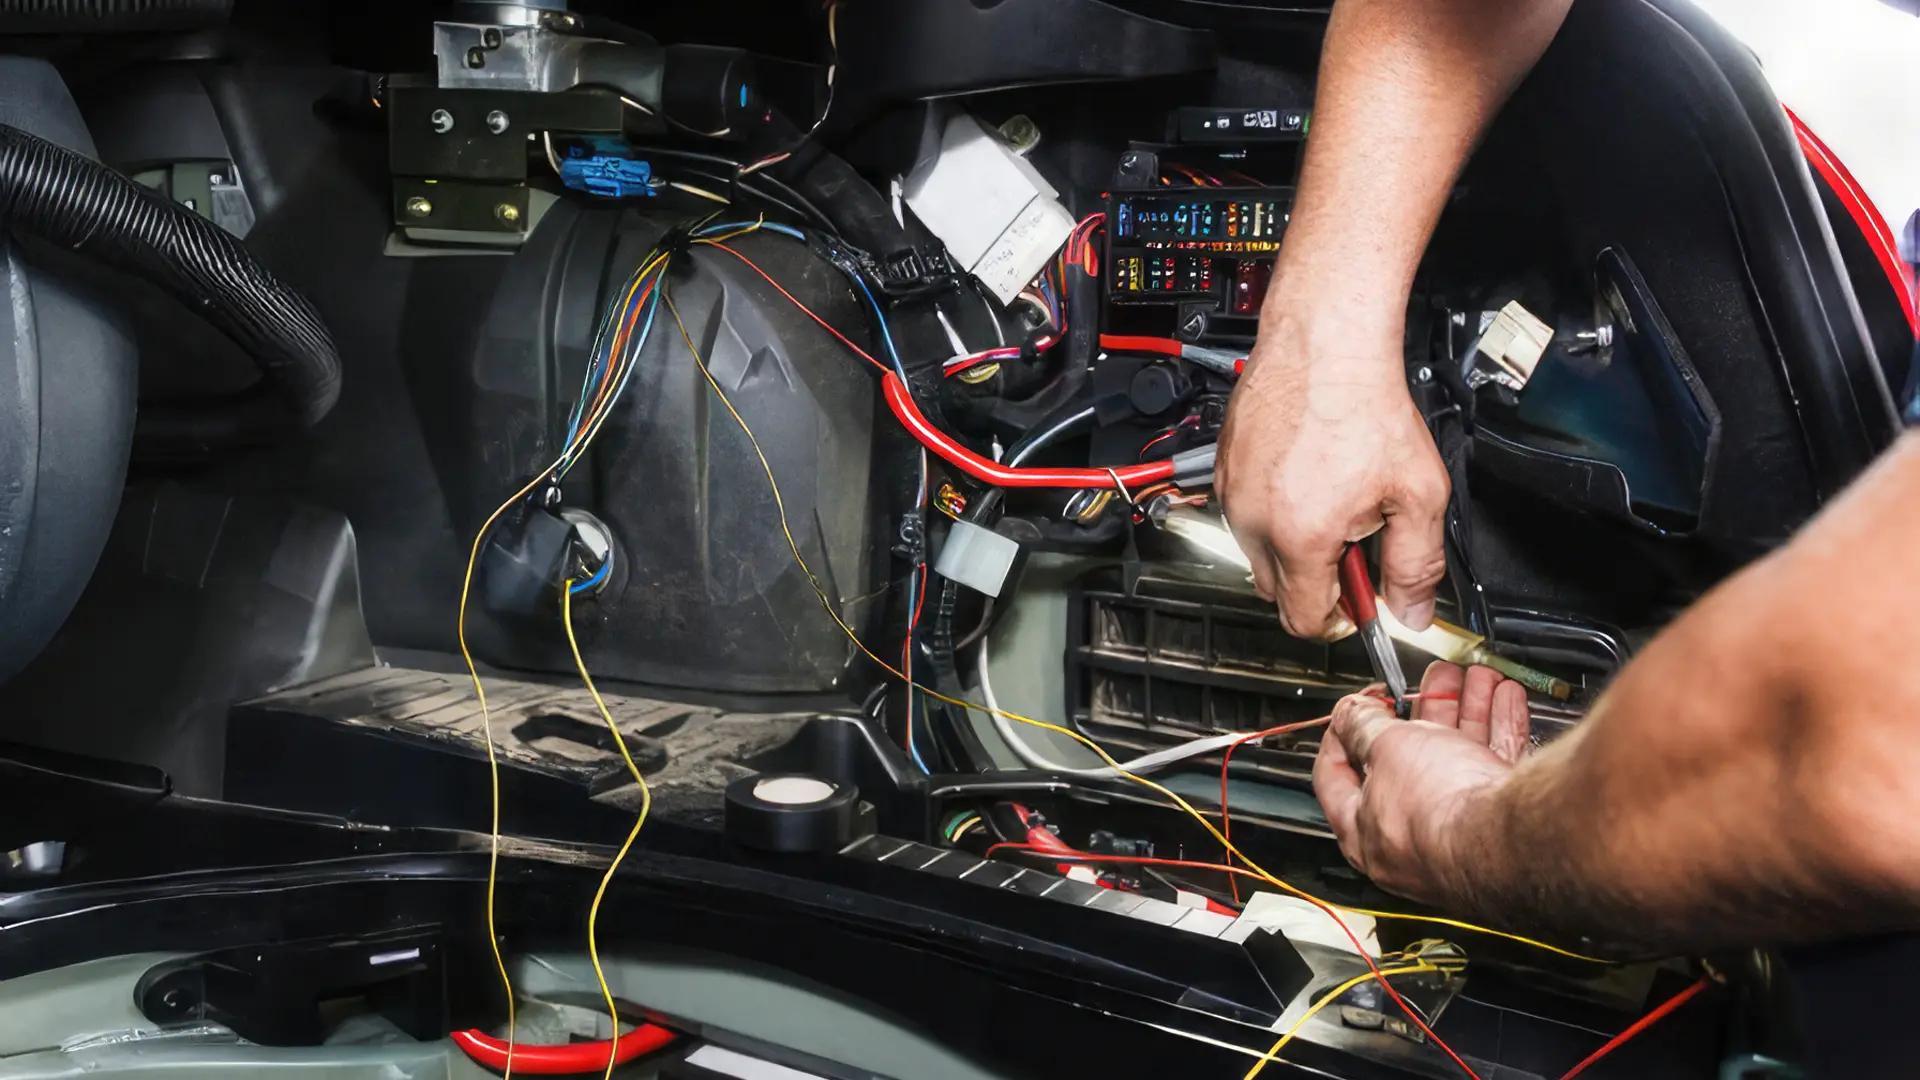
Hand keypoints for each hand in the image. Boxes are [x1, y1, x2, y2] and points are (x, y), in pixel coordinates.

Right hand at [1215, 320, 1448, 636]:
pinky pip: (1244, 513)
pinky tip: (1305, 475)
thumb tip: (1413, 611)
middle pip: (1276, 591)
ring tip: (1329, 497)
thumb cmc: (1365, 405)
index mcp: (1300, 537)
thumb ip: (1417, 564)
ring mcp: (1233, 494)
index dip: (1338, 618)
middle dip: (1314, 580)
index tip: (1355, 601)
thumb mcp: (1418, 493)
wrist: (1325, 344)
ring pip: (1257, 551)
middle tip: (1351, 541)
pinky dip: (1272, 509)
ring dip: (1291, 542)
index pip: (1303, 619)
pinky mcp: (1223, 469)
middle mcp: (1254, 521)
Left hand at [1312, 662, 1529, 903]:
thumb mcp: (1384, 747)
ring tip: (1474, 679)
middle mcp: (1412, 840)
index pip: (1337, 780)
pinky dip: (1500, 729)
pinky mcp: (1502, 824)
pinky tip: (1504, 698)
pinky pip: (1494, 768)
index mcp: (1366, 834)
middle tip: (1430, 684)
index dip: (1343, 735)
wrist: (1512, 835)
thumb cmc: (1438, 807)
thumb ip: (1361, 725)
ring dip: (1467, 710)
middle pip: (1409, 762)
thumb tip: (1349, 713)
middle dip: (1424, 712)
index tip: (1356, 708)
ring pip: (1457, 758)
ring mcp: (1460, 833)